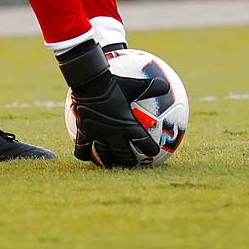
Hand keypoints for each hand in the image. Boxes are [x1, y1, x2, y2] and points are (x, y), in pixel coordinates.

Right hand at [58, 39, 159, 167]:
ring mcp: (97, 135)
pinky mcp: (83, 132)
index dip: (150, 149)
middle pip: (123, 155)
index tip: (154, 153)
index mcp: (127, 125)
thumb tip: (166, 85)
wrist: (89, 82)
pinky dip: (84, 154)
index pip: (143, 143)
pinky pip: (82, 149)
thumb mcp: (134, 84)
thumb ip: (150, 87)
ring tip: (112, 165)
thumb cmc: (112, 82)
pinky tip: (85, 155)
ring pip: (104, 155)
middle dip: (129, 162)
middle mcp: (113, 133)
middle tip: (134, 164)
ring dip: (109, 162)